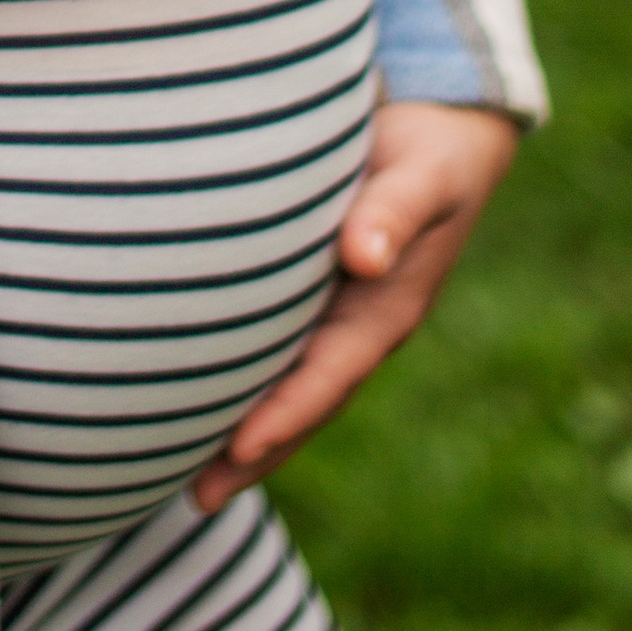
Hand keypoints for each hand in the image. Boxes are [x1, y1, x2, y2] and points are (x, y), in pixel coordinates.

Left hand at [191, 98, 520, 512]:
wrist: (447, 131)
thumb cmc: (432, 150)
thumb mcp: (424, 174)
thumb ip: (395, 211)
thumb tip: (365, 258)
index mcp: (387, 309)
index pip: (329, 374)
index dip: (286, 413)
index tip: (240, 447)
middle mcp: (360, 326)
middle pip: (302, 404)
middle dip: (253, 452)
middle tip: (196, 499)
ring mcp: (338, 317)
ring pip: (285, 387)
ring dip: (240, 433)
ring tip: (184, 480)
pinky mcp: (314, 296)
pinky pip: (275, 352)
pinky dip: (238, 382)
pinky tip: (188, 398)